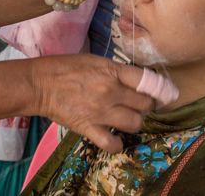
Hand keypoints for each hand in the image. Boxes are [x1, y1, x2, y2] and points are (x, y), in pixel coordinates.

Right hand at [31, 54, 153, 152]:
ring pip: (135, 123)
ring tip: (127, 118)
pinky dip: (117, 143)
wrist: (40, 83)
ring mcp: (101, 112)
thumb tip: (137, 81)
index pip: (148, 82)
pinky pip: (112, 144)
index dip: (160, 89)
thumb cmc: (66, 67)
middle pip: (145, 104)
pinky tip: (115, 137)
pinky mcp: (88, 128)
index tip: (164, 94)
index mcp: (112, 71)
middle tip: (138, 104)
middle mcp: (111, 92)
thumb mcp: (95, 60)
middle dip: (146, 105)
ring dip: (135, 122)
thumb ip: (117, 71)